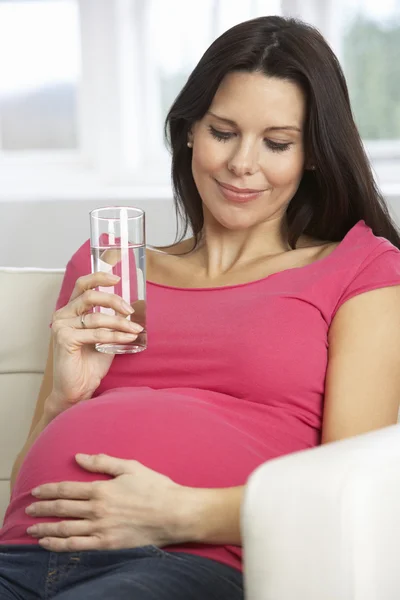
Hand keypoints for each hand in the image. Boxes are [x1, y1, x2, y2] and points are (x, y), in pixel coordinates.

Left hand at [25, 454, 185, 551]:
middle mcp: (97, 509)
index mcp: (102, 489)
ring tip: (32, 528)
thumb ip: (103, 462)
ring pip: (65, 529)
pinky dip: (59, 545)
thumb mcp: (130, 467)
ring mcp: (101, 529)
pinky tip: (48, 544)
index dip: (48, 490)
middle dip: (42, 509)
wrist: (174, 514)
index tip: (36, 491)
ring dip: (45, 528)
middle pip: (62, 509)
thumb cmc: (155, 487)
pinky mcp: (107, 545)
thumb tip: (79, 457)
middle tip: (28, 509)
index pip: (67, 489)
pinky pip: (77, 546)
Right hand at [47, 273, 143, 417]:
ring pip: (96, 316)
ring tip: (135, 329)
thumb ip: (112, 321)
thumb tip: (132, 309)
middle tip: (130, 310)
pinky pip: (96, 333)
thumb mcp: (106, 336)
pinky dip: (115, 335)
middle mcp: (63, 315)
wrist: (78, 389)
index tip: (117, 278)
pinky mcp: (64, 339)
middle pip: (89, 295)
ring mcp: (61, 326)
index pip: (82, 285)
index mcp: (71, 310)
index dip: (99, 277)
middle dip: (114, 300)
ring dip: (120, 322)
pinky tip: (128, 338)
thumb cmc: (90, 364)